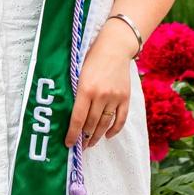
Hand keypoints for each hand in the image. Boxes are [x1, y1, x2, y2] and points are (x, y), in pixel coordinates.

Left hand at [68, 27, 137, 147]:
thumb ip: (76, 94)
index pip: (78, 119)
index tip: (68, 144)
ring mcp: (115, 97)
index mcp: (85, 90)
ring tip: (90, 144)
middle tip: (79, 147)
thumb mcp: (78, 75)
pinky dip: (114, 130)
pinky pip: (121, 119)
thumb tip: (70, 117)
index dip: (72, 134)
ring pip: (105, 124)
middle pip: (91, 124)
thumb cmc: (91, 59)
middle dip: (84, 138)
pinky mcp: (125, 97)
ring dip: (96, 136)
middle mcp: (101, 95)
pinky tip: (107, 136)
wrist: (115, 47)